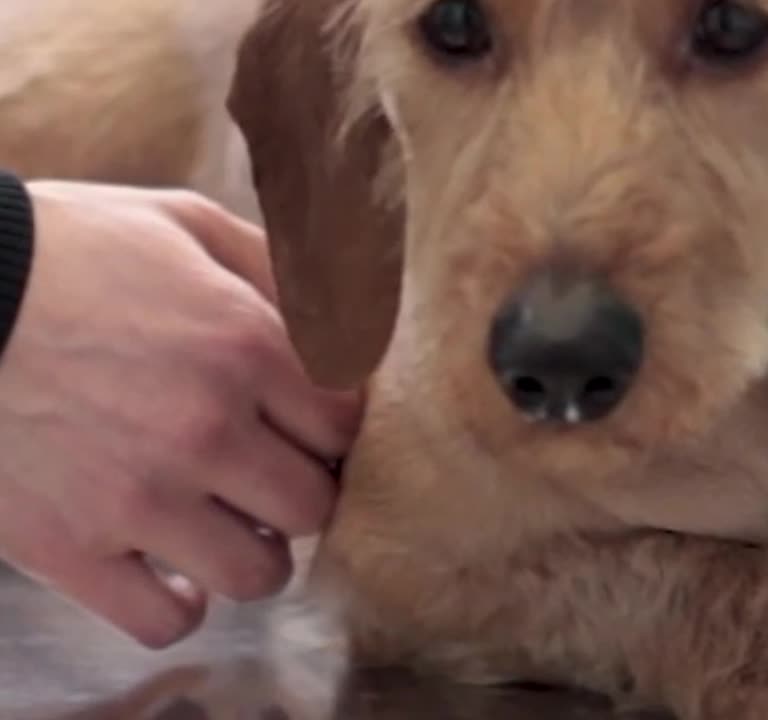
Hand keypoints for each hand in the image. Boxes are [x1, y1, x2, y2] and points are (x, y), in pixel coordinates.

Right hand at [0, 181, 362, 648]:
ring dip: (252, 554)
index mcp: (243, 344)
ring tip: (226, 524)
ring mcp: (137, 495)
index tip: (302, 427)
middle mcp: (204, 427)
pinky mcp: (68, 548)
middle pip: (314, 504)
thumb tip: (344, 313)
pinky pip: (165, 620)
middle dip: (298, 490)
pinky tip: (171, 572)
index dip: (330, 430)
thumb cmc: (65, 251)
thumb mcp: (182, 222)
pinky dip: (178, 605)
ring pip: (258, 573)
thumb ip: (275, 268)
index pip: (345, 426)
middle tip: (265, 475)